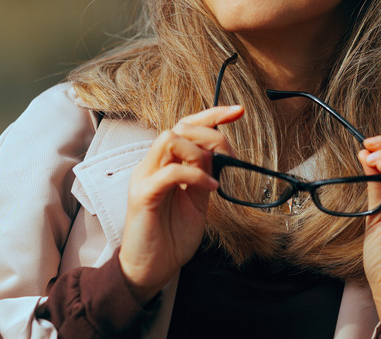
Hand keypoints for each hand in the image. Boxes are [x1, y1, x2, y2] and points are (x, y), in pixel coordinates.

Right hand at [118, 105, 240, 302]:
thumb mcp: (196, 201)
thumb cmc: (171, 237)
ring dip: (199, 153)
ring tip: (212, 176)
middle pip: (179, 127)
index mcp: (163, 164)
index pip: (184, 127)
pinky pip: (170, 172)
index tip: (237, 111)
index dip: (211, 115)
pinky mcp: (142, 195)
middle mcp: (151, 165)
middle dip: (211, 133)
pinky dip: (195, 175)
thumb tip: (221, 155)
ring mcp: (144, 177)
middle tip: (230, 156)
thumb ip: (204, 175)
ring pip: (170, 140)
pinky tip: (209, 188)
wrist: (150, 269)